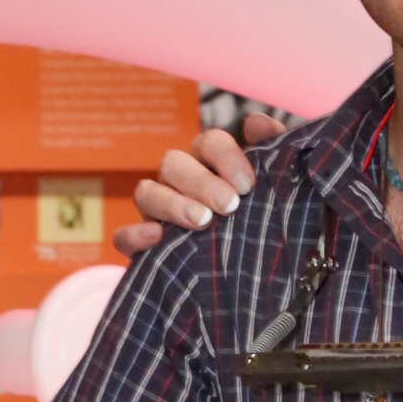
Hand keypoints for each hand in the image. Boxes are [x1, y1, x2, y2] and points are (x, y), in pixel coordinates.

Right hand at [115, 112, 277, 257]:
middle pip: (173, 163)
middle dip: (201, 182)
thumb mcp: (278, 188)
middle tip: (229, 206)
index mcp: (210, 164)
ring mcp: (157, 213)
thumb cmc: (265, 223)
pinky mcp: (143, 248)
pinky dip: (134, 235)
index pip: (209, 143)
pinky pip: (124, 236)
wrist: (253, 279)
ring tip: (202, 222)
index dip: (225, 156)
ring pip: (146, 193)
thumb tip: (256, 122)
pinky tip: (156, 238)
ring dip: (171, 204)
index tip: (246, 184)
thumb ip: (274, 151)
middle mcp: (179, 183)